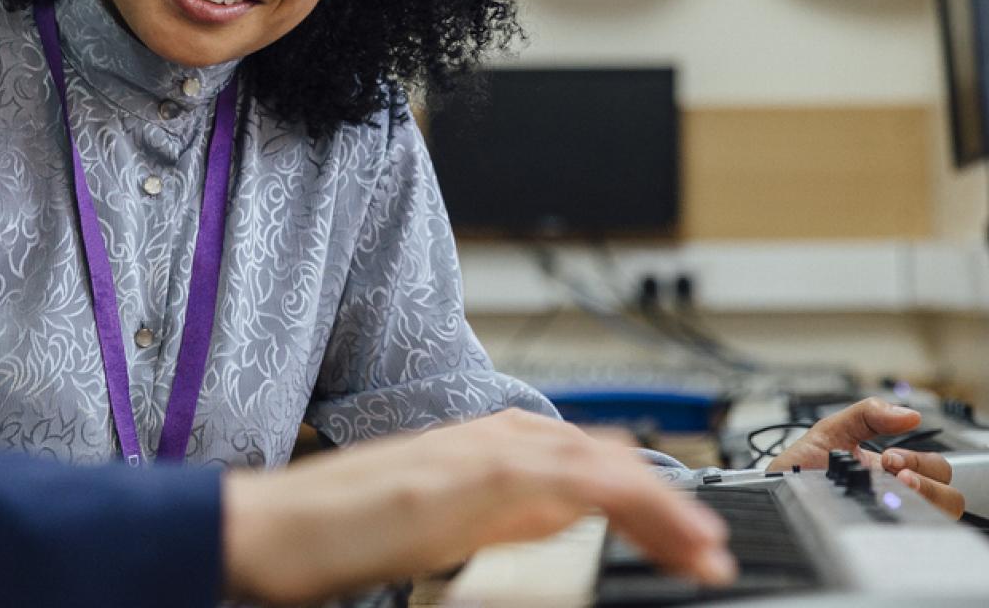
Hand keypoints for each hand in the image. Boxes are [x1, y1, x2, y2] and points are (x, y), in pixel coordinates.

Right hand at [222, 409, 734, 605]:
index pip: (593, 464)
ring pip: (605, 465)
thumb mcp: (447, 526)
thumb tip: (563, 525)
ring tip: (704, 552)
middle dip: (670, 505)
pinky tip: (658, 530)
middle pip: (611, 460)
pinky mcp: (478, 473)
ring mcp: (488, 449)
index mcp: (492, 446)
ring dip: (664, 507)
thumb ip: (505, 518)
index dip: (652, 501)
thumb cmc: (345, 529)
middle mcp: (498, 435)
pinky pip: (573, 479)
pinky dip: (627, 500)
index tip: (690, 544)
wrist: (276, 527)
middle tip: (711, 553)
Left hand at [766, 398, 964, 518]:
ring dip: (928, 493)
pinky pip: (919, 535)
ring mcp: (891, 516)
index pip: (935, 467)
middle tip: (893, 469)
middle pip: (948, 489)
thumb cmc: (794, 470)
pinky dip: (915, 519)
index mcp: (887, 469)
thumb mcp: (828, 431)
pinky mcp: (881, 536)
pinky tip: (887, 506)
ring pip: (944, 511)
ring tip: (895, 486)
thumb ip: (866, 414)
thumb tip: (909, 413)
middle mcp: (895, 494)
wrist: (768, 495)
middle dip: (928, 474)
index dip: (923, 460)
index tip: (892, 456)